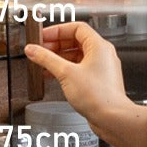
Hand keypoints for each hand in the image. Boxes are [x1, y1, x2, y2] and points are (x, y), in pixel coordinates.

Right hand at [24, 21, 146, 146]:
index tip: (43, 36)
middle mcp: (102, 54)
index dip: (57, 30)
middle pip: (75, 41)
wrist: (112, 118)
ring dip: (58, 58)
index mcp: (99, 46)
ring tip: (43, 63)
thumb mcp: (66, 73)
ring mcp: (101, 68)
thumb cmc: (98, 96)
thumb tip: (33, 50)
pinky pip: (79, 68)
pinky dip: (65, 69)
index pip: (76, 28)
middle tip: (40, 50)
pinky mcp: (98, 81)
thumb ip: (46, 59)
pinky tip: (53, 75)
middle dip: (56, 45)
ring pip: (76, 56)